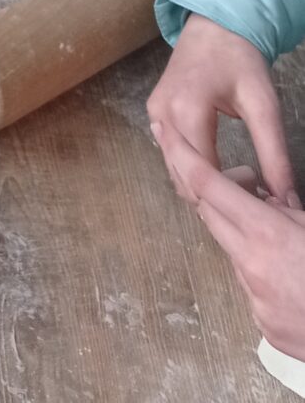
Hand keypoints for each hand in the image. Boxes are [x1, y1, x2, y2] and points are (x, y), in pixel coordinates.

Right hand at [150, 15, 296, 206]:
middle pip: (184, 179)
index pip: (203, 174)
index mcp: (186, 110)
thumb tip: (287, 201)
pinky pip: (171, 156)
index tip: (259, 206)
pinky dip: (194, 170)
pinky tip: (222, 169)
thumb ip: (275, 156)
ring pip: (175, 172)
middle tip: (253, 195)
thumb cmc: (240, 60)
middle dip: (218, 197)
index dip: (232, 198)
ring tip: (241, 183)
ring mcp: (154, 115)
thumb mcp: (264, 106)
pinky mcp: (154, 114)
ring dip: (205, 186)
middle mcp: (162, 116)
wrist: (214, 26)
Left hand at [154, 125, 304, 357]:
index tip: (163, 131)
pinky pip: (252, 289)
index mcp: (266, 234)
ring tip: (285, 245)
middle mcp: (250, 265)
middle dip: (218, 196)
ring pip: (233, 254)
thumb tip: (266, 201)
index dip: (181, 153)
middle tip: (248, 189)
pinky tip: (292, 280)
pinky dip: (263, 276)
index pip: (208, 183)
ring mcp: (255, 299)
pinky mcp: (263, 324)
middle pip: (210, 215)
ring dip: (246, 240)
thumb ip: (287, 210)